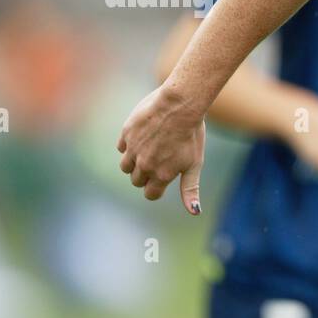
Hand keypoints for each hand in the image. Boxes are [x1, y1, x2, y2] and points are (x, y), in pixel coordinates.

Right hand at [117, 86, 205, 212]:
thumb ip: (190, 189)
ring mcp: (133, 150)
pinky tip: (144, 136)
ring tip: (150, 149)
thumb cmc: (192, 135)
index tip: (163, 178)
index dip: (156, 188)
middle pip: (137, 181)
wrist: (180, 105)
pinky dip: (130, 145)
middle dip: (147, 175)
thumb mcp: (195, 164)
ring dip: (134, 163)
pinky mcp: (126, 134)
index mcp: (161, 175)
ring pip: (125, 167)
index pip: (150, 194)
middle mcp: (144, 165)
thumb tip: (194, 212)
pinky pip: (122, 147)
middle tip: (160, 159)